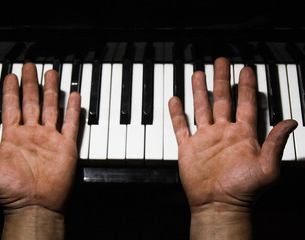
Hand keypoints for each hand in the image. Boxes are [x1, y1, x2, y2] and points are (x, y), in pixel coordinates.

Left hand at [0, 63, 80, 212]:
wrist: (35, 205)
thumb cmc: (11, 192)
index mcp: (13, 137)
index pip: (11, 107)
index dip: (10, 91)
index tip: (10, 75)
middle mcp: (32, 134)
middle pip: (31, 102)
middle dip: (31, 83)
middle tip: (30, 67)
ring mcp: (50, 138)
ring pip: (51, 107)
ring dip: (51, 90)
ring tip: (51, 74)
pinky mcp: (66, 145)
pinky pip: (70, 124)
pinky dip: (73, 110)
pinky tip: (73, 96)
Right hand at [169, 58, 296, 238]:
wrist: (218, 205)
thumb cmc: (244, 190)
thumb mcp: (267, 167)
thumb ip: (276, 143)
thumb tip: (291, 122)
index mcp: (243, 135)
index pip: (246, 104)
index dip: (247, 86)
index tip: (247, 69)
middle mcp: (224, 133)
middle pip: (223, 99)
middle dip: (222, 79)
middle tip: (221, 62)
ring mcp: (205, 139)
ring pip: (202, 108)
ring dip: (199, 91)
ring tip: (197, 73)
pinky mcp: (189, 148)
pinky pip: (181, 127)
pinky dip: (176, 114)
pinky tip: (175, 100)